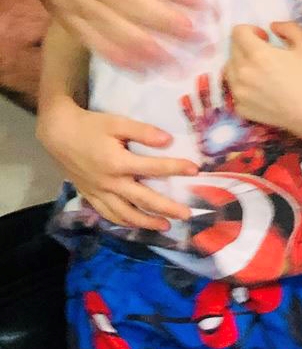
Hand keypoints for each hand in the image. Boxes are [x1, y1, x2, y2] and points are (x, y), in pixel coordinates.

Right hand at [15, 0, 201, 66]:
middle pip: (132, 6)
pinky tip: (147, 68)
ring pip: (115, 31)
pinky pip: (95, 42)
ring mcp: (73, 1)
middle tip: (201, 36)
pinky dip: (122, 58)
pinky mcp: (66, 18)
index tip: (200, 2)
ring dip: (150, 49)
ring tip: (181, 60)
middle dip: (169, 24)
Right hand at [37, 97, 196, 230]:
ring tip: (164, 226)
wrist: (58, 135)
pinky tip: (135, 224)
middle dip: (166, 208)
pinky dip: (123, 222)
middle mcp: (110, 182)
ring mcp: (99, 193)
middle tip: (186, 215)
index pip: (154, 168)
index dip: (176, 168)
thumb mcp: (117, 122)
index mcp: (118, 163)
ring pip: (125, 214)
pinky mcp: (90, 196)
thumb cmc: (90, 126)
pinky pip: (109, 214)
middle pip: (143, 199)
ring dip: (146, 222)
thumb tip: (168, 140)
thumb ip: (143, 132)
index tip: (196, 170)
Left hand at [223, 22, 301, 139]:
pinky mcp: (240, 107)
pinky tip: (260, 90)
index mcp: (257, 54)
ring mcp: (238, 92)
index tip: (265, 39)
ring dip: (241, 65)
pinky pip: (234, 90)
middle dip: (246, 46)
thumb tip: (273, 26)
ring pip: (229, 69)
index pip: (237, 32)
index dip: (251, 30)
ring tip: (260, 72)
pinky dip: (243, 86)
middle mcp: (242, 72)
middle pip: (232, 49)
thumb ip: (289, 28)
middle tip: (264, 55)